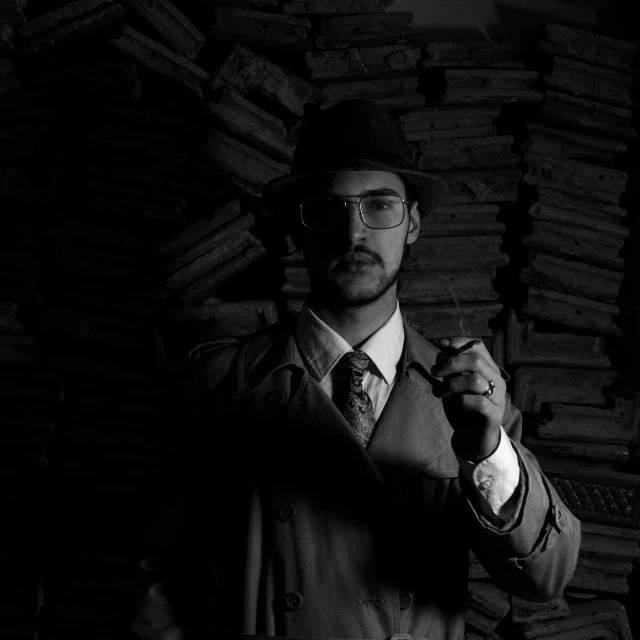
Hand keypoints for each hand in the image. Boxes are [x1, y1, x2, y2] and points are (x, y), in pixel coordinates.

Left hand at [430, 337, 505, 461]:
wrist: (473, 437)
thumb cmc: (463, 407)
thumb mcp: (454, 383)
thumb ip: (450, 367)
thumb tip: (442, 347)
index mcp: (488, 368)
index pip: (477, 346)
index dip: (458, 342)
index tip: (440, 346)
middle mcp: (497, 380)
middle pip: (475, 360)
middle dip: (450, 363)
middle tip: (434, 372)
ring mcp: (498, 398)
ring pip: (475, 380)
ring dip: (450, 384)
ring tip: (438, 392)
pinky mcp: (494, 416)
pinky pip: (477, 402)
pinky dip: (459, 400)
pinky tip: (450, 403)